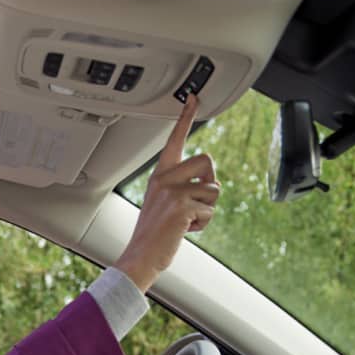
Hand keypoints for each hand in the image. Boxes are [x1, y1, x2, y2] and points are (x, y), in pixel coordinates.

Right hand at [114, 97, 220, 292]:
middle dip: (210, 182)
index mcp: (160, 175)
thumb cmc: (153, 235)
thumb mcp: (162, 203)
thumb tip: (209, 186)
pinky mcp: (182, 207)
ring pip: (213, 189)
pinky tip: (184, 230)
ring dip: (207, 209)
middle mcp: (165, 179)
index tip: (194, 97)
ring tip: (186, 221)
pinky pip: (210, 211)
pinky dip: (203, 224)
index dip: (186, 116)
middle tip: (196, 202)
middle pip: (207, 161)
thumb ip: (180, 188)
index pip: (175, 140)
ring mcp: (173, 192)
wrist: (140, 257)